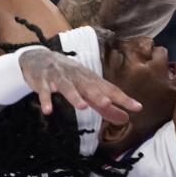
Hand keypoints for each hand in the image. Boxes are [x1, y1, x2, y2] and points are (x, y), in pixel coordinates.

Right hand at [18, 48, 141, 123]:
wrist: (38, 58)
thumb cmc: (68, 76)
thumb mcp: (87, 89)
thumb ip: (105, 106)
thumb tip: (125, 118)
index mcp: (90, 79)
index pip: (109, 89)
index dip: (123, 98)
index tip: (137, 107)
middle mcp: (77, 77)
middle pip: (89, 86)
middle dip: (98, 95)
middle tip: (107, 104)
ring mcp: (59, 78)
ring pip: (68, 87)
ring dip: (74, 96)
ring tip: (82, 107)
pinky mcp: (42, 81)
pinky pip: (44, 91)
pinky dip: (46, 99)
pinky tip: (48, 111)